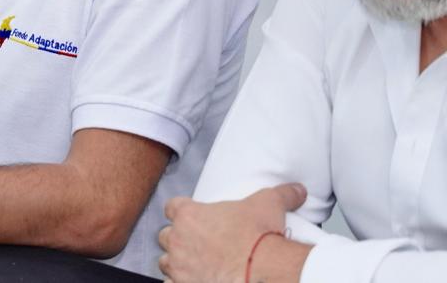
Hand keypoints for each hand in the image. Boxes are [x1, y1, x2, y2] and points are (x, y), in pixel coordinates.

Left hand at [158, 183, 305, 282]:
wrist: (264, 271)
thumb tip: (297, 190)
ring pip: (166, 262)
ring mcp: (179, 266)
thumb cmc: (260, 237)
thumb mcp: (270, 204)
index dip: (182, 212)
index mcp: (189, 215)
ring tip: (196, 266)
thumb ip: (281, 194)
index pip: (172, 207)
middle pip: (166, 236)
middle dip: (178, 240)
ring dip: (178, 263)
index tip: (193, 218)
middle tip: (198, 245)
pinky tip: (196, 281)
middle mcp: (178, 239)